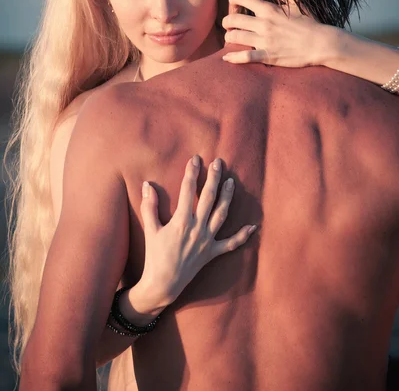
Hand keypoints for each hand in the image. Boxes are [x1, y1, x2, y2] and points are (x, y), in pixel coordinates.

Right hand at [129, 156, 255, 316]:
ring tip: (231, 182)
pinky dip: (243, 236)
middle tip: (218, 163)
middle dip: (213, 178)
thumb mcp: (150, 230)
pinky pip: (231, 244)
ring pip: (221, 214)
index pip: (187, 190)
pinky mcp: (212, 253)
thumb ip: (149, 206)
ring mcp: (207, 241)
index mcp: (181, 221)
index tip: (195, 159)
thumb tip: (147, 184)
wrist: (163, 284)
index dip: (191, 173)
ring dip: (227, 197)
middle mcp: (197, 228)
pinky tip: (253, 227)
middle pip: (208, 198)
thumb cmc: (154, 256)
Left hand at [222, 0, 330, 66]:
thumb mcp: (295, 2)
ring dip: (229, 37)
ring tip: (230, 37)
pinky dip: (233, 58)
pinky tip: (227, 58)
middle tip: (228, 24)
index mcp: (269, 10)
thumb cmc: (310, 22)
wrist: (321, 44)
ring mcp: (265, 41)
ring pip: (236, 37)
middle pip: (233, 19)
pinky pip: (245, 57)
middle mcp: (264, 24)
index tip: (232, 2)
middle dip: (227, 21)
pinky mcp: (268, 56)